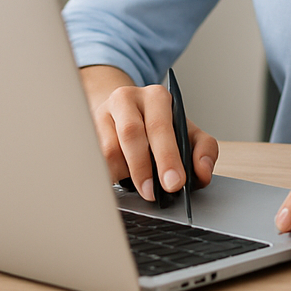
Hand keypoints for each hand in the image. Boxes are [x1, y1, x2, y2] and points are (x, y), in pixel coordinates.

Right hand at [80, 66, 218, 200]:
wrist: (125, 111)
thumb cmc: (159, 126)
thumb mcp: (187, 132)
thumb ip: (204, 150)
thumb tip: (202, 172)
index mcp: (156, 97)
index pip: (160, 126)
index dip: (167, 156)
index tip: (174, 183)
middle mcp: (126, 99)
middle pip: (131, 133)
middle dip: (143, 168)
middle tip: (153, 193)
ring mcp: (102, 114)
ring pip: (109, 150)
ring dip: (124, 173)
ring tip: (137, 185)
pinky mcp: (86, 131)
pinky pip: (95, 160)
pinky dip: (109, 175)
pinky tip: (120, 179)